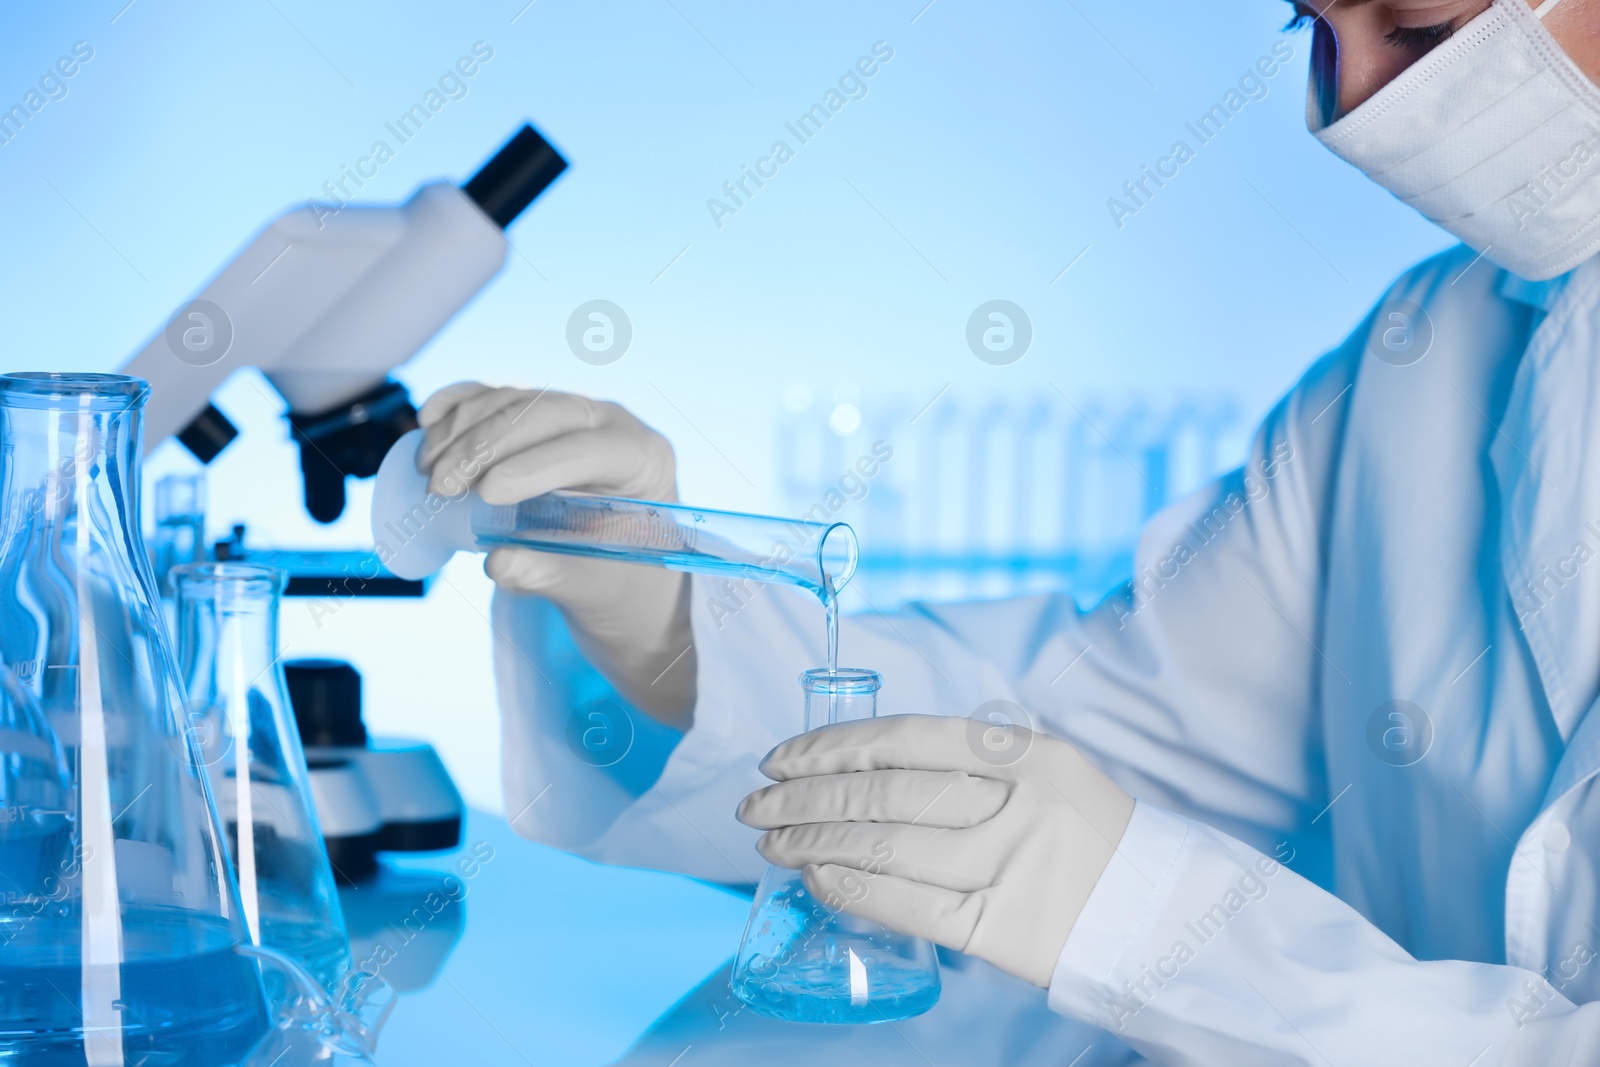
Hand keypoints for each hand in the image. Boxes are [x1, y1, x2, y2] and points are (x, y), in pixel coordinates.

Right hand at [416, 382, 695, 726]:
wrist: (618, 573)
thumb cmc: (612, 580)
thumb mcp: (588, 587)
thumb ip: (548, 574)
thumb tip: (499, 563)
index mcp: (644, 461)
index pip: (592, 448)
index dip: (538, 464)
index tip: (486, 493)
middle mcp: (613, 423)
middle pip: (547, 413)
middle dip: (486, 445)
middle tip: (440, 488)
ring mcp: (575, 410)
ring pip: (516, 399)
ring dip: (463, 429)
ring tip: (428, 471)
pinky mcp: (538, 412)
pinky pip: (496, 395)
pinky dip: (460, 403)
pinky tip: (429, 422)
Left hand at [737, 714, 1133, 987]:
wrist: (1156, 913)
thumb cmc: (1086, 835)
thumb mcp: (1044, 771)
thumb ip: (967, 761)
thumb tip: (859, 766)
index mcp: (1026, 752)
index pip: (903, 739)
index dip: (830, 746)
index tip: (782, 756)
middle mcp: (1017, 805)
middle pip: (882, 794)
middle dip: (804, 797)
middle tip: (756, 803)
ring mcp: (1009, 868)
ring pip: (884, 848)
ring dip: (813, 844)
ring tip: (772, 842)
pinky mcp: (1002, 930)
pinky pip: (906, 906)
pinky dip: (851, 889)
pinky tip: (816, 878)